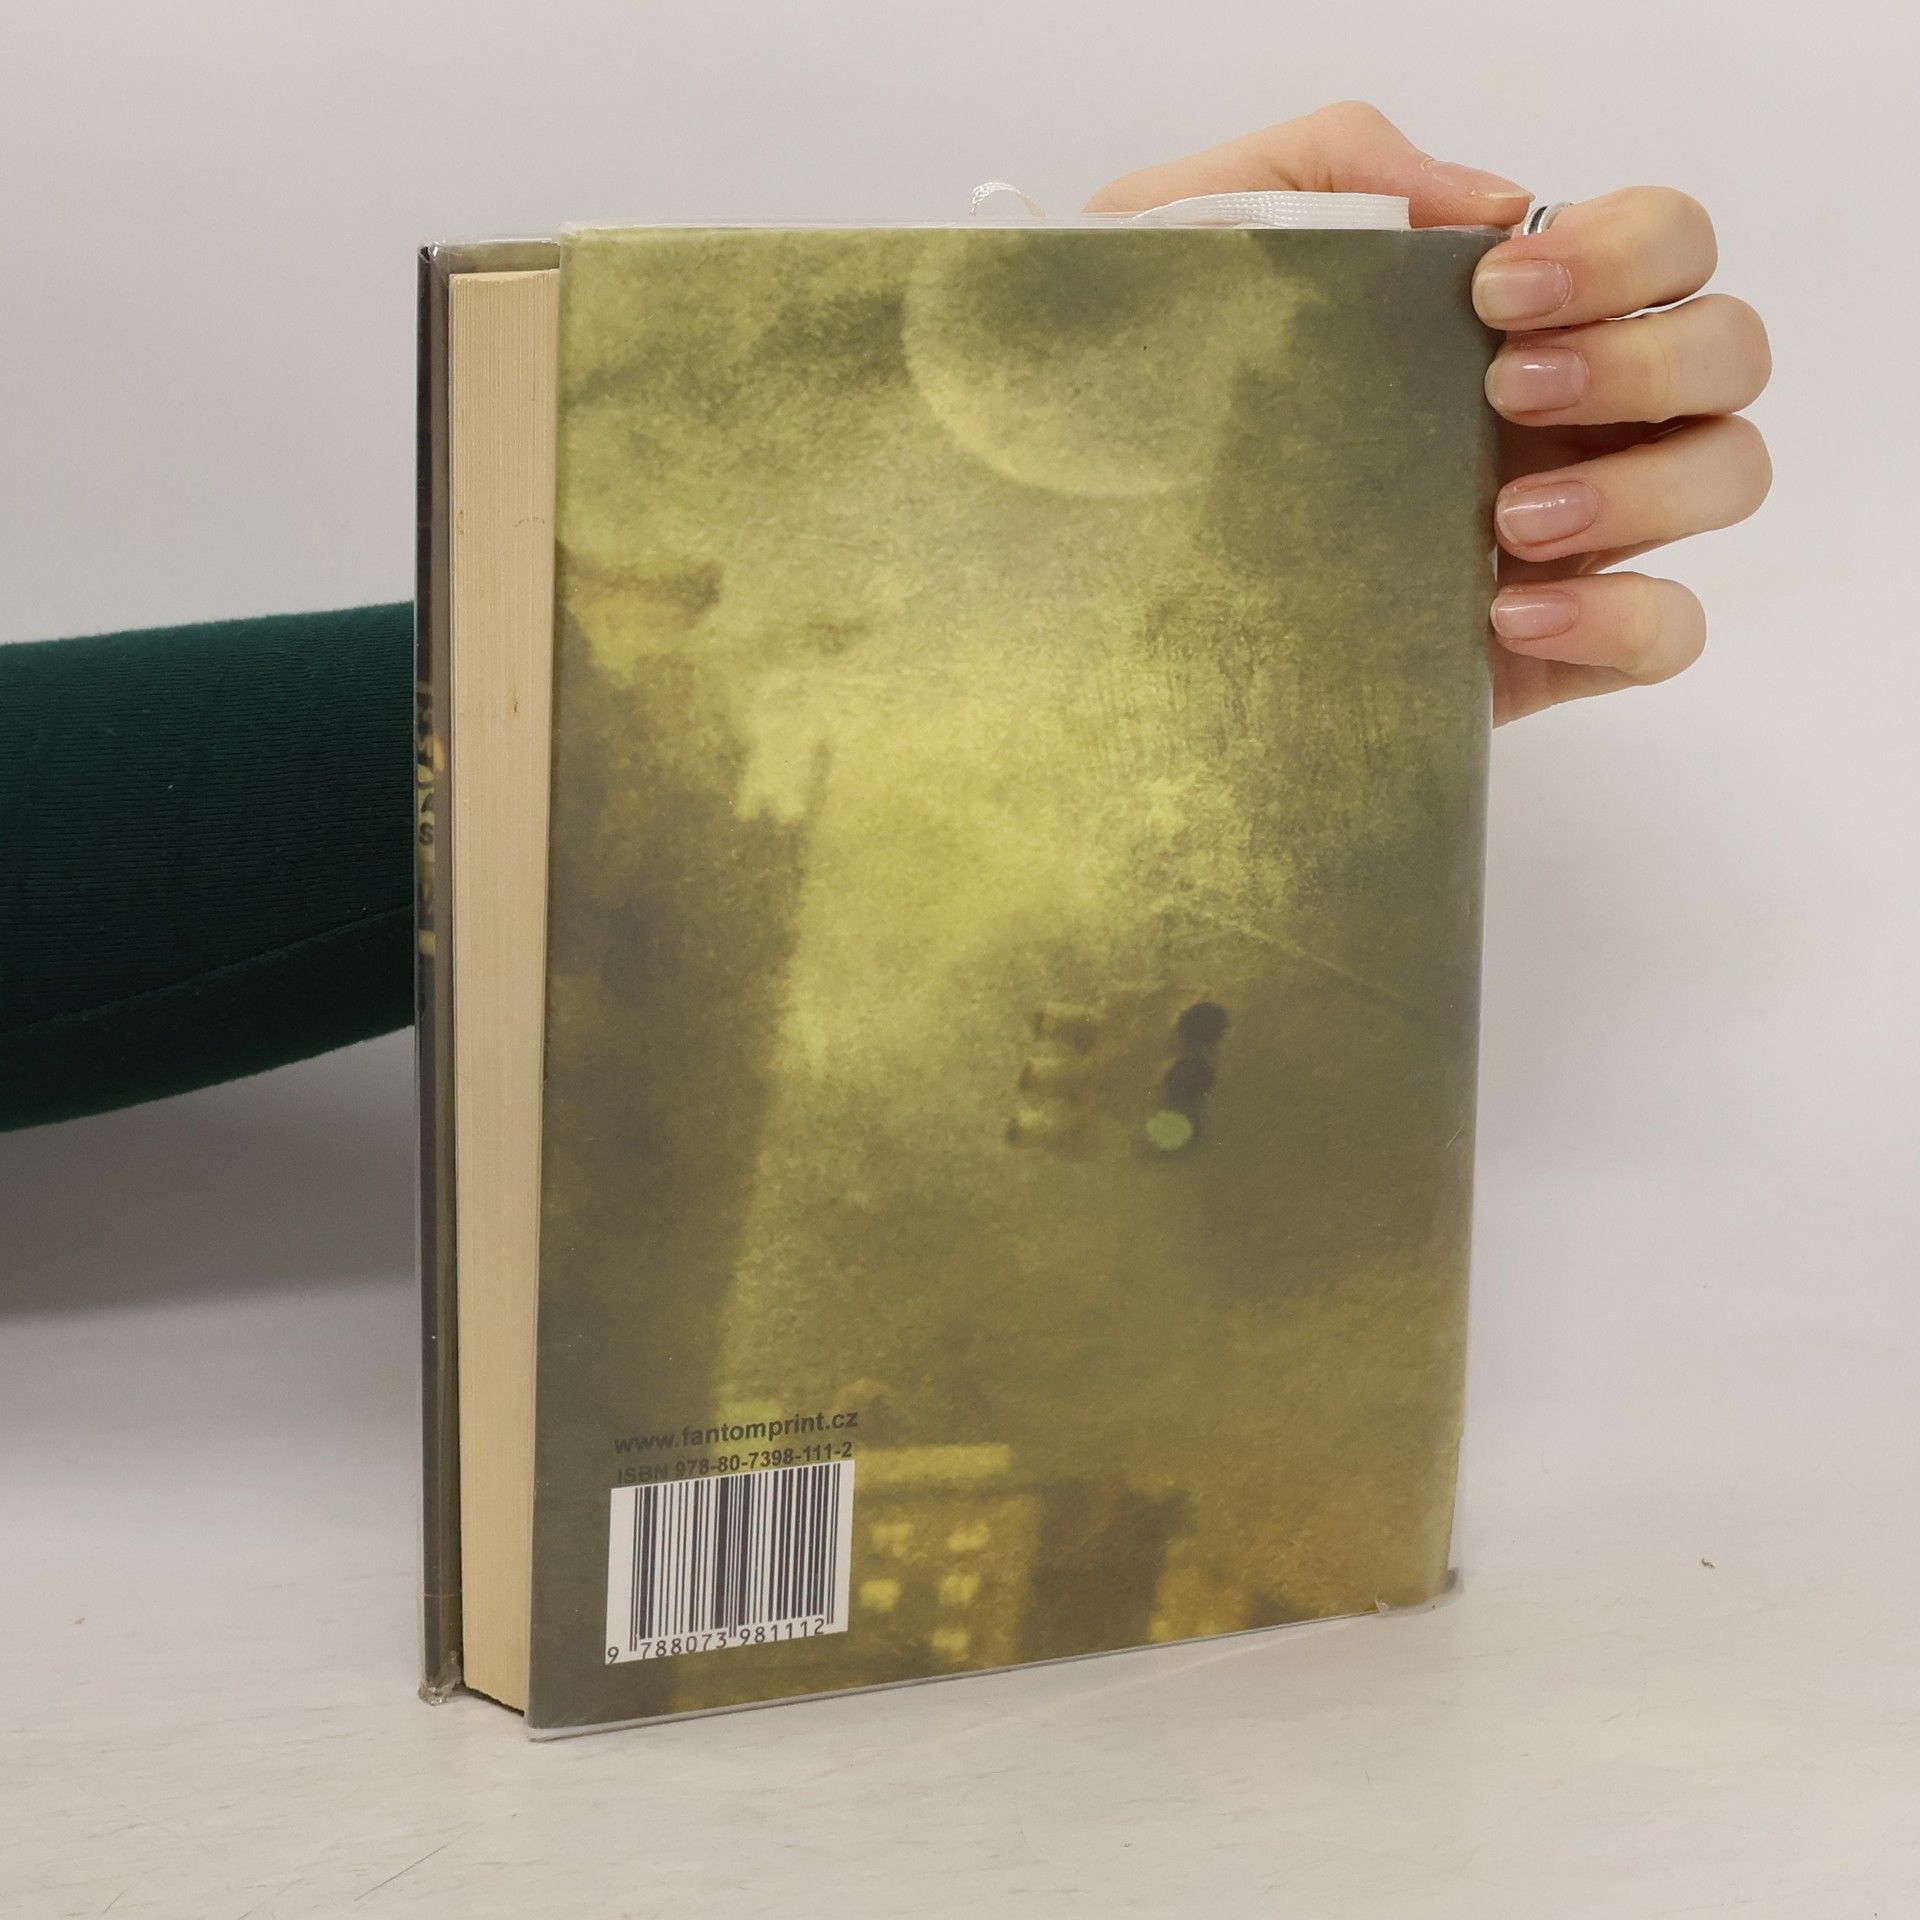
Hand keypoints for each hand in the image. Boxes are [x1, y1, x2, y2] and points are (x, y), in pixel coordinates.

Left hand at [1089, 104, 1772, 723]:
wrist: (1092, 546)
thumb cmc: (1154, 382)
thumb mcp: (1196, 234)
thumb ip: (1329, 163)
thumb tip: (1484, 202)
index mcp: (1515, 311)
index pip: (1665, 242)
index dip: (1625, 249)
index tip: (1495, 289)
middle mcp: (1568, 409)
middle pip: (1728, 351)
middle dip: (1644, 357)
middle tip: (1504, 385)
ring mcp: (1569, 529)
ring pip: (1725, 475)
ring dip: (1647, 485)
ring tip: (1506, 513)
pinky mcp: (1544, 646)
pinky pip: (1669, 631)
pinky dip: (1622, 617)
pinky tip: (1507, 612)